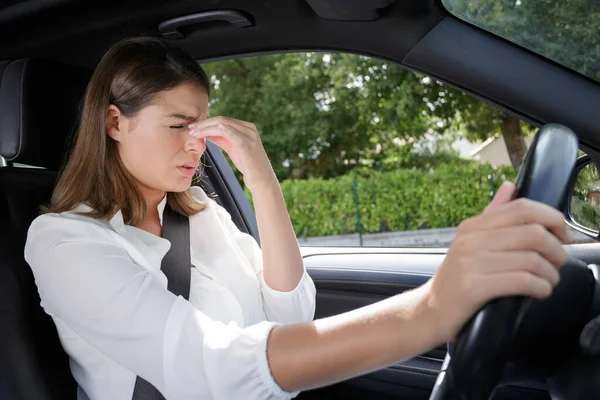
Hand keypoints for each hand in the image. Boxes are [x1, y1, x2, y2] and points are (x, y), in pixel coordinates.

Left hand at [189, 116, 275, 191]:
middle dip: (203, 123)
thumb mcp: (233, 148)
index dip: (206, 122)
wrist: (261, 179)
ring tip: (193, 133)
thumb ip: (221, 139)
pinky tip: (204, 135)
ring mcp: (249, 135)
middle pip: (222, 120)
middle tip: (190, 128)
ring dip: (205, 127)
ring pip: (223, 124)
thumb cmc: (247, 165)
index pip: (223, 120)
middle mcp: (249, 128)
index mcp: (246, 127)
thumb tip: (206, 132)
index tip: (193, 127)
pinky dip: (214, 132)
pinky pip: (228, 132)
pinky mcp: (246, 144)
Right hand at [424, 182, 569, 342]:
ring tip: (549, 281)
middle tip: (558, 263)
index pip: (522, 208)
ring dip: (551, 274)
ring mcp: (470, 263)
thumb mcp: (470, 243)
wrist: (429, 311)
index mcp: (472, 226)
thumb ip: (492, 216)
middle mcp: (470, 240)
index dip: (551, 218)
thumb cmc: (456, 280)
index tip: (562, 235)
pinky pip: (522, 281)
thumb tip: (509, 187)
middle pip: (533, 233)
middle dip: (557, 250)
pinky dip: (541, 287)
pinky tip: (540, 291)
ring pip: (532, 259)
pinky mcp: (473, 287)